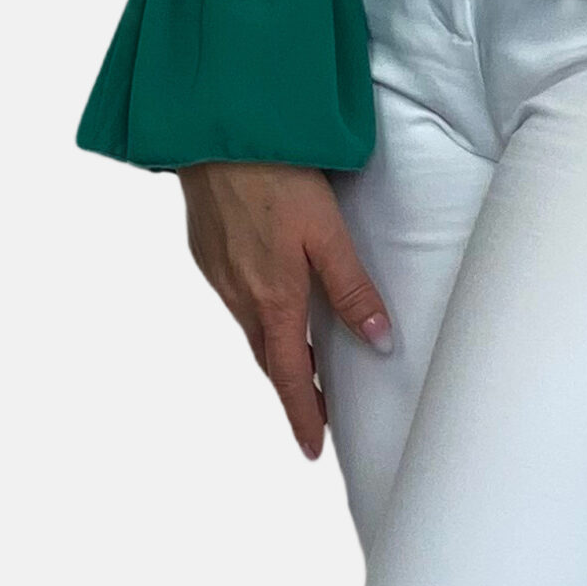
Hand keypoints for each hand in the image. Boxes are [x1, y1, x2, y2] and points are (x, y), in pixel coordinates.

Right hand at [179, 161, 393, 460]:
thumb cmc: (277, 177)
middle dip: (291, 387)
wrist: (215, 135)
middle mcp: (239, 295)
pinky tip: (270, 299)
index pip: (289, 375)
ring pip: (250, 327)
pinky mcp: (207, 250)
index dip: (302, 414)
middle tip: (314, 410)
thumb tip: (379, 341)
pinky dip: (256, 314)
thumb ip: (352, 287)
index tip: (313, 449)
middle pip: (268, 356)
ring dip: (275, 350)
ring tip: (302, 361)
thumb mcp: (327, 232)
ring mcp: (218, 273)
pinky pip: (235, 297)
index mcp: (272, 299)